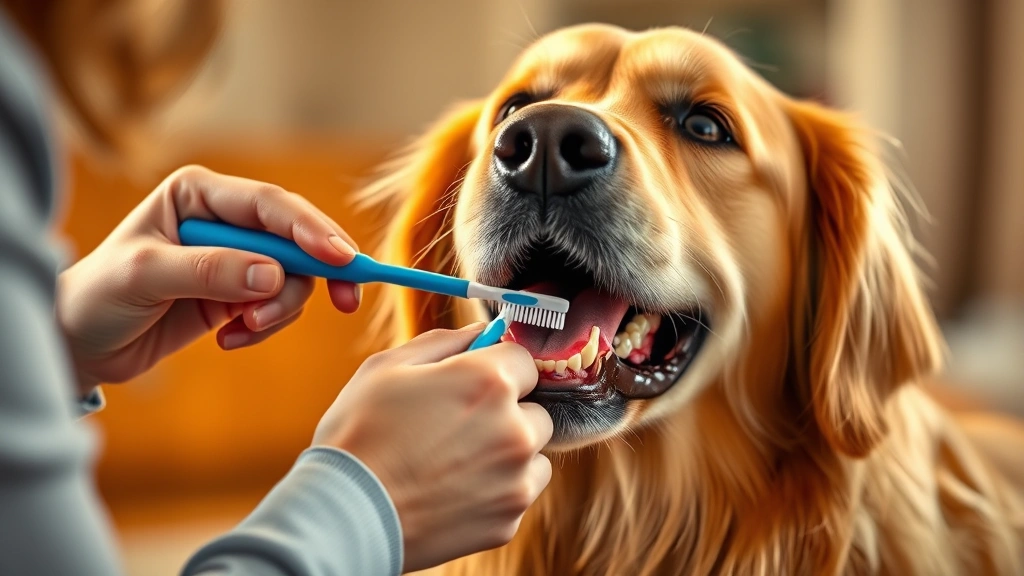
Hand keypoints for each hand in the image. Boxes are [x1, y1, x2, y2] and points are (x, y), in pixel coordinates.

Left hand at [57, 165, 360, 391]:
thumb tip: (274, 275)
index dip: (311, 229)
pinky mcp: (238, 293)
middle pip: (296, 239)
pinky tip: (227, 341)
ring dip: (279, 310)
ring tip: (243, 331)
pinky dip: (263, 328)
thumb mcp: (147, 277)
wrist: (80, 342)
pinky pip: (278, 307)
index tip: (340, 259)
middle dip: (315, 273)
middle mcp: (224, 219)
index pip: (270, 205)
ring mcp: (235, 257)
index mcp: (200, 194)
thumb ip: (210, 271)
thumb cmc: (98, 296)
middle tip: (346, 302)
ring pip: (293, 278)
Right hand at [313, 327, 552, 572]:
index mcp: (489, 382)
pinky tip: (453, 492)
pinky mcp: (508, 522)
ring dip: (508, 455)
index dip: (498, 369)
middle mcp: (514, 430)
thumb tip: (480, 333)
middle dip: (508, 414)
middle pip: (536, 411)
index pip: (525, 361)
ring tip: (455, 463)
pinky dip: (496, 493)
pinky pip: (517, 496)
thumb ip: (443, 342)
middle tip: (459, 428)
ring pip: (533, 456)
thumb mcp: (386, 368)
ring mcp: (515, 481)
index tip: (474, 384)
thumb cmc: (358, 435)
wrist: (343, 517)